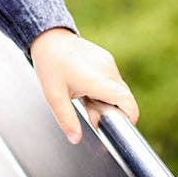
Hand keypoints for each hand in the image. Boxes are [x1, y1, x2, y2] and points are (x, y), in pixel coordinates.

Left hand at [30, 27, 138, 143]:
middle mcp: (108, 70)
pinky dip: (105, 88)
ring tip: (84, 96)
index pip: (127, 101)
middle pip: (123, 98)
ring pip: (118, 89)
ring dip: (107, 98)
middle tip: (90, 110)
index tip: (121, 126)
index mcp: (98, 80)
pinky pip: (113, 79)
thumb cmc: (50, 65)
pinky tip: (86, 86)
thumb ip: (67, 120)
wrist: (48, 37)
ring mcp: (109, 62)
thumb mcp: (54, 97)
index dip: (129, 117)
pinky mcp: (107, 58)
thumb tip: (75, 139)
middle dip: (112, 109)